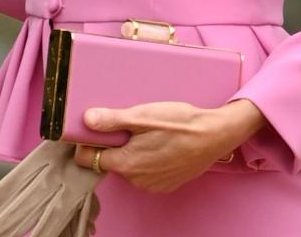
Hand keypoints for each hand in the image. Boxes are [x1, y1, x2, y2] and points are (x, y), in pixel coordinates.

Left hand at [73, 99, 266, 192]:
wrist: (214, 135)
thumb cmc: (179, 123)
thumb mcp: (142, 115)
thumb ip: (112, 120)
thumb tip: (86, 120)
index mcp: (127, 164)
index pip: (89, 160)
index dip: (86, 144)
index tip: (91, 130)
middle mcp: (137, 180)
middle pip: (109, 162)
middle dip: (112, 144)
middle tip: (125, 124)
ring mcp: (153, 185)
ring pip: (128, 167)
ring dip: (129, 151)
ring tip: (144, 131)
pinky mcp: (166, 184)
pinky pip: (145, 172)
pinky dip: (145, 158)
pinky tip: (157, 142)